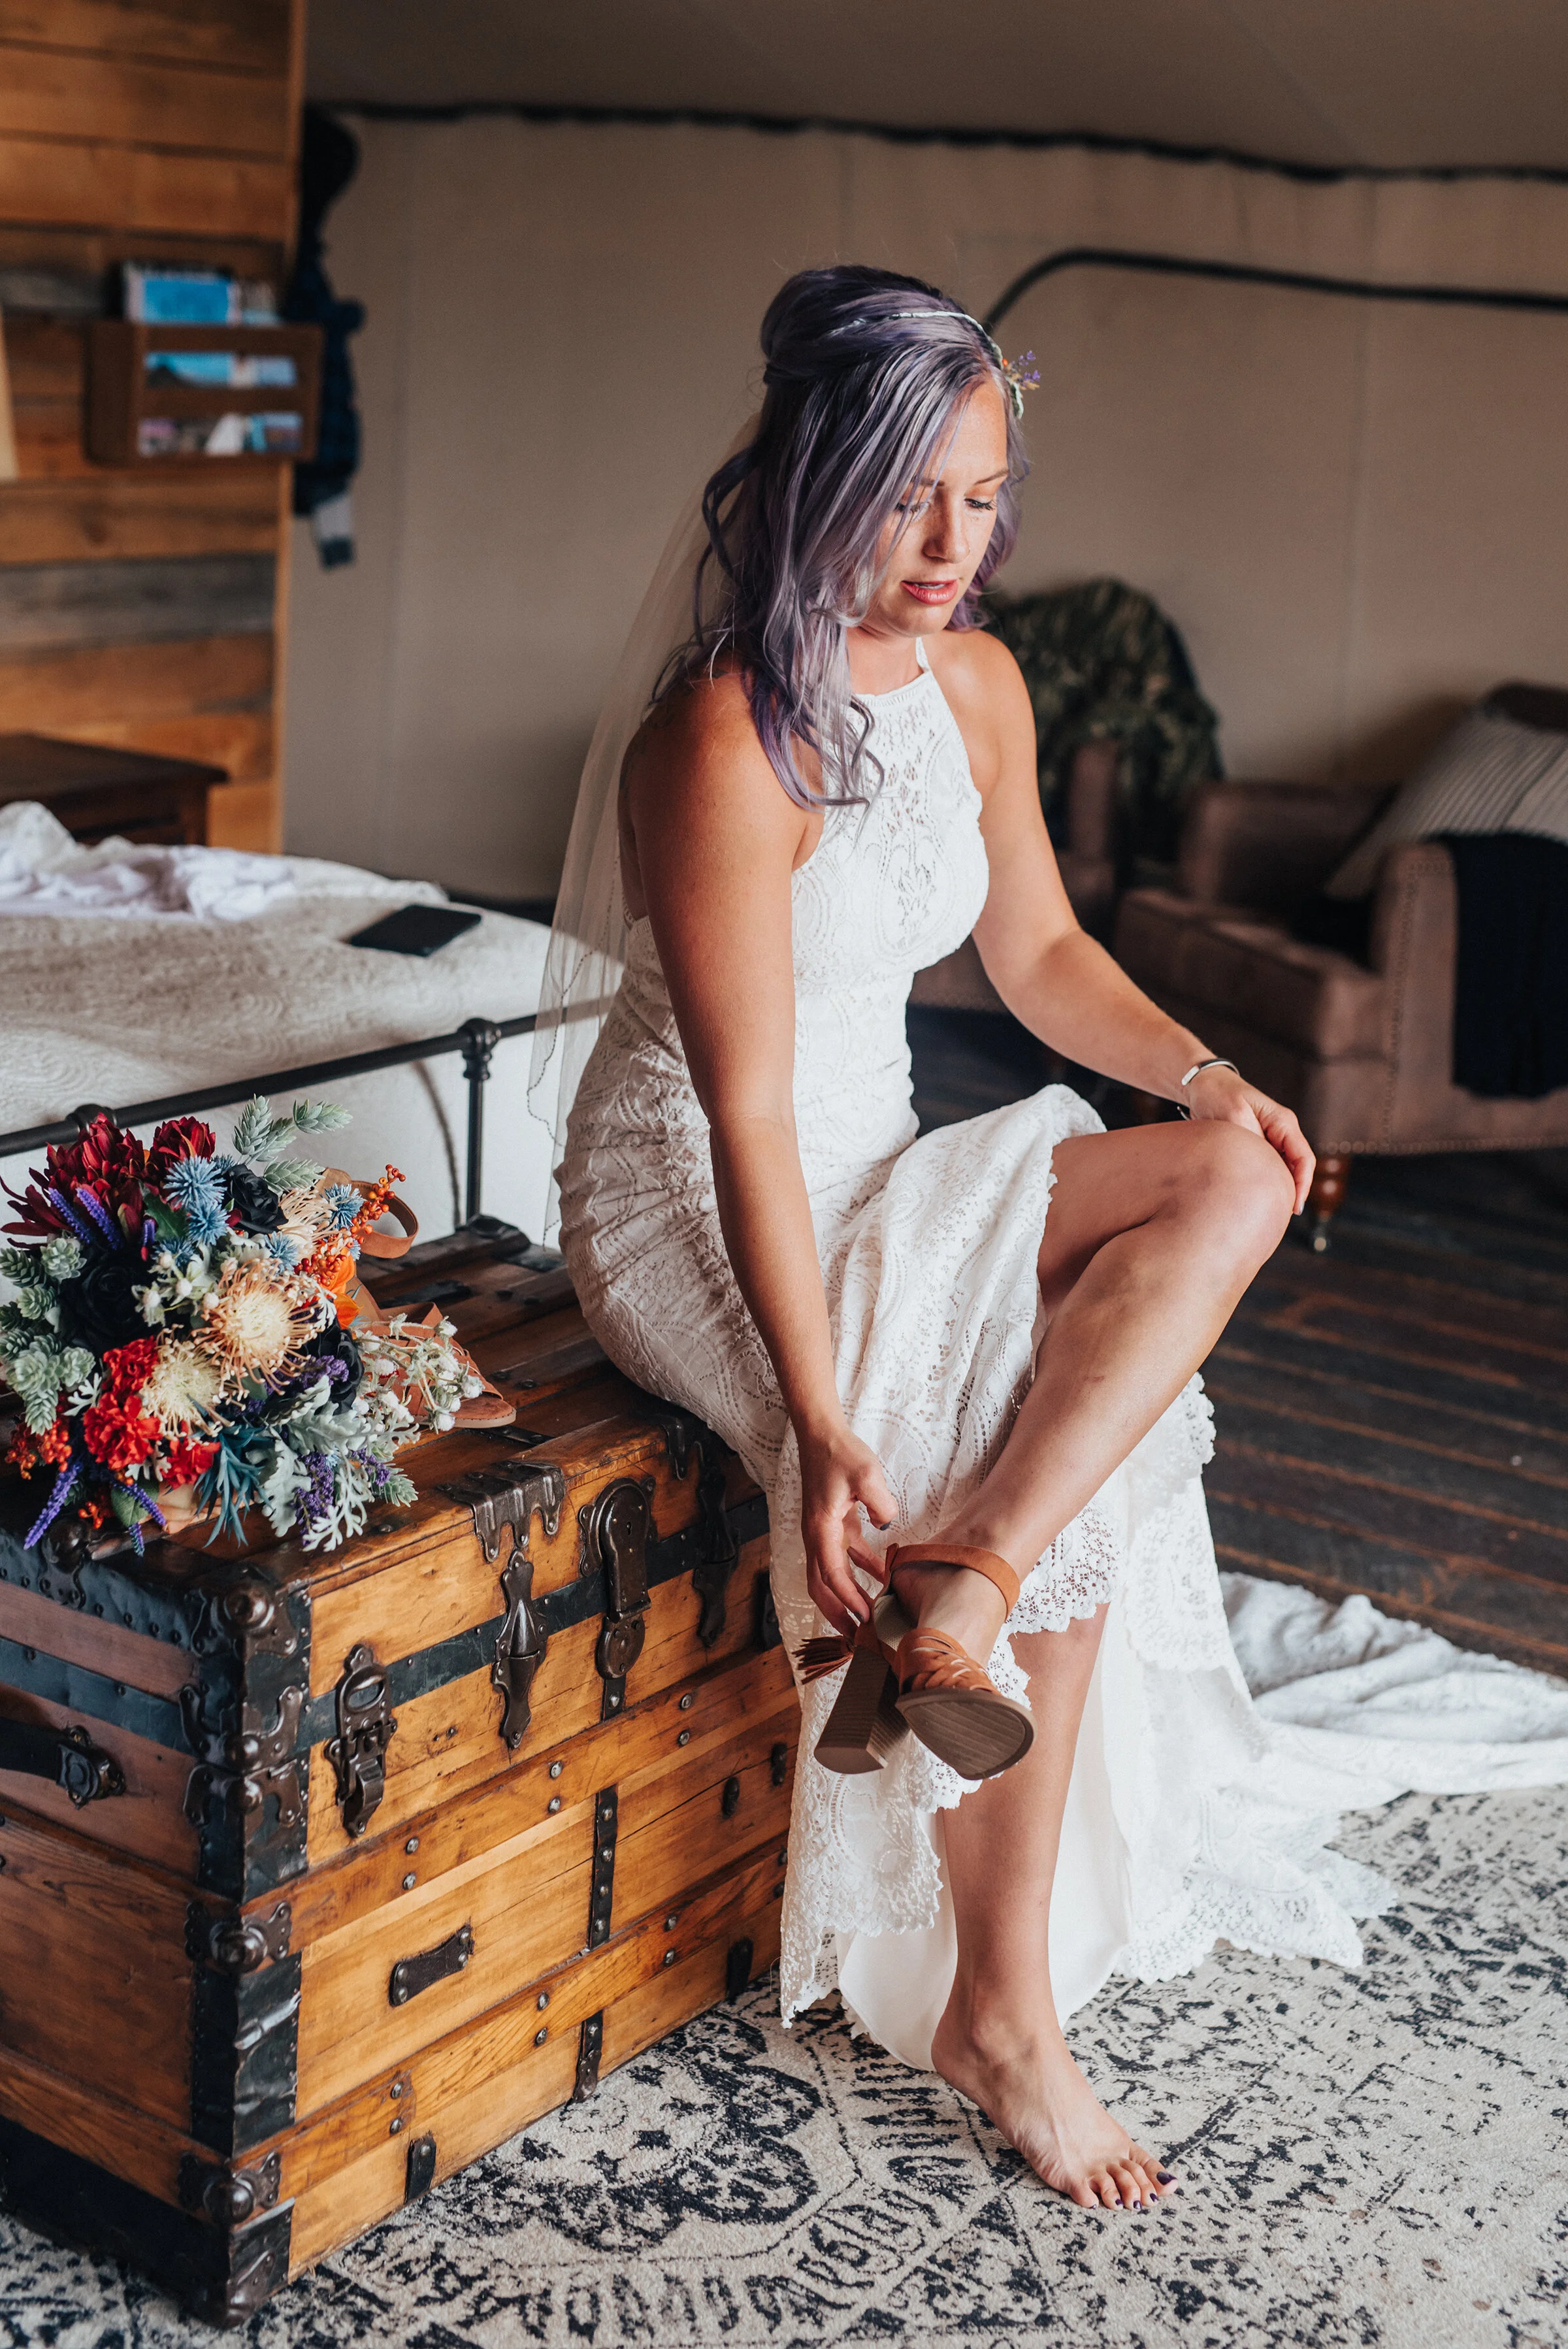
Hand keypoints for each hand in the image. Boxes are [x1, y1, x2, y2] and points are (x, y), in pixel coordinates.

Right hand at [797, 1417, 895, 1635]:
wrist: (821, 1435)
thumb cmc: (839, 1453)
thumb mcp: (866, 1474)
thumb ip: (881, 1504)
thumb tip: (887, 1527)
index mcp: (820, 1529)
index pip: (832, 1575)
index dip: (849, 1599)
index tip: (866, 1617)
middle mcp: (816, 1536)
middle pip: (820, 1586)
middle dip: (836, 1613)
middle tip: (856, 1637)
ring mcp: (822, 1531)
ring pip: (829, 1575)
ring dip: (845, 1597)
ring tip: (866, 1618)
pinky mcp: (833, 1524)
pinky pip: (843, 1557)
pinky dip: (858, 1571)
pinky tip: (881, 1577)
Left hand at [1184, 1064, 1315, 1213]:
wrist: (1204, 1085)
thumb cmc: (1219, 1096)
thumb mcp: (1234, 1116)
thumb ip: (1250, 1140)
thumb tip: (1260, 1165)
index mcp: (1284, 1122)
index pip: (1303, 1158)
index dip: (1302, 1184)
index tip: (1295, 1207)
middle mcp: (1282, 1131)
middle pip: (1297, 1167)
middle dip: (1292, 1192)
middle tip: (1280, 1217)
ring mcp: (1272, 1138)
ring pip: (1283, 1169)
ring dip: (1279, 1187)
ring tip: (1269, 1211)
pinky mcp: (1259, 1144)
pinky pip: (1269, 1166)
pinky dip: (1265, 1181)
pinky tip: (1254, 1197)